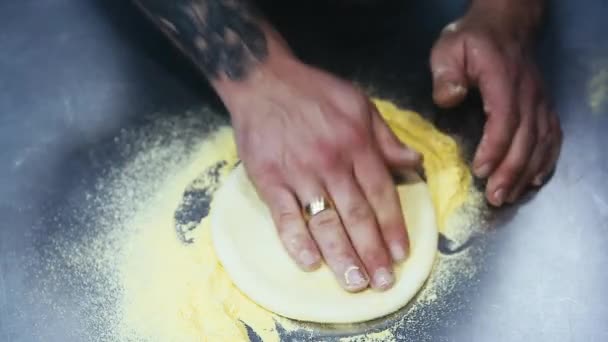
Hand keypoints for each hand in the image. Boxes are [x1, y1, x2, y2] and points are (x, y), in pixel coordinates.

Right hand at [218, 56, 420, 291]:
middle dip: (372, 252)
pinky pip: (285, 216)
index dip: (393, 226)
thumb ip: (386, 137)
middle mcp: (331, 162)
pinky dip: (297, 241)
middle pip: (357, 215)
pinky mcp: (269, 180)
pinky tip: (310, 263)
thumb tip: (413, 163)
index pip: (381, 193)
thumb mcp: (359, 103)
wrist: (262, 80)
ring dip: (341, 256)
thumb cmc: (313, 92)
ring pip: (325, 221)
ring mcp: (299, 173)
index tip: (402, 253)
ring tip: (354, 283)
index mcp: (357, 143)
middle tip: (383, 282)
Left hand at [430, 8, 561, 205]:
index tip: (481, 171)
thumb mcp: (450, 48)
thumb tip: (449, 99)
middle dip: (511, 171)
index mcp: (503, 80)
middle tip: (495, 198)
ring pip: (541, 142)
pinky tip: (535, 180)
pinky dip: (546, 161)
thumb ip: (447, 74)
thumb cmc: (472, 40)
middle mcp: (528, 94)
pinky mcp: (543, 107)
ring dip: (527, 172)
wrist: (505, 26)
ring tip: (510, 196)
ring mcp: (539, 101)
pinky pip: (552, 137)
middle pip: (526, 138)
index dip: (495, 148)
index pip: (504, 119)